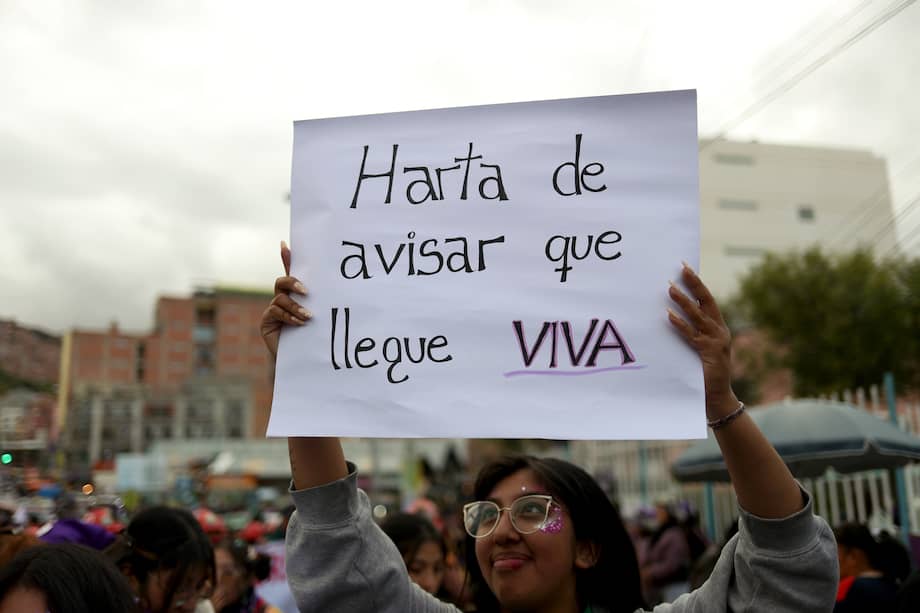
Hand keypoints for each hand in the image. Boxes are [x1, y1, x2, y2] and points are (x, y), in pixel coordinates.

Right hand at [260, 241, 310, 359]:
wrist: (304, 361)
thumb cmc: (315, 338)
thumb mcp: (321, 316)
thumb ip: (321, 300)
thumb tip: (333, 285)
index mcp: (296, 295)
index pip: (290, 273)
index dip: (286, 258)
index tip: (284, 244)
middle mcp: (283, 299)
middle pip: (282, 281)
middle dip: (293, 282)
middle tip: (307, 291)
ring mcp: (273, 310)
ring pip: (281, 298)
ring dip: (296, 307)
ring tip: (309, 317)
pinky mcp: (266, 322)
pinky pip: (275, 311)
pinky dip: (289, 316)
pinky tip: (300, 324)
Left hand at [666, 263, 737, 416]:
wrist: (717, 398)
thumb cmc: (704, 373)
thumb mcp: (700, 348)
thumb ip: (693, 333)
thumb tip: (671, 314)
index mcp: (718, 328)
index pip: (707, 300)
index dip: (697, 284)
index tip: (684, 268)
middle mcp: (720, 331)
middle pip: (707, 302)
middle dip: (695, 284)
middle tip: (682, 269)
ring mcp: (716, 341)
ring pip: (698, 316)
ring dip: (684, 302)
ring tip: (670, 289)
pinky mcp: (709, 353)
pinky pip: (692, 335)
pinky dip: (680, 325)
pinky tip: (669, 315)